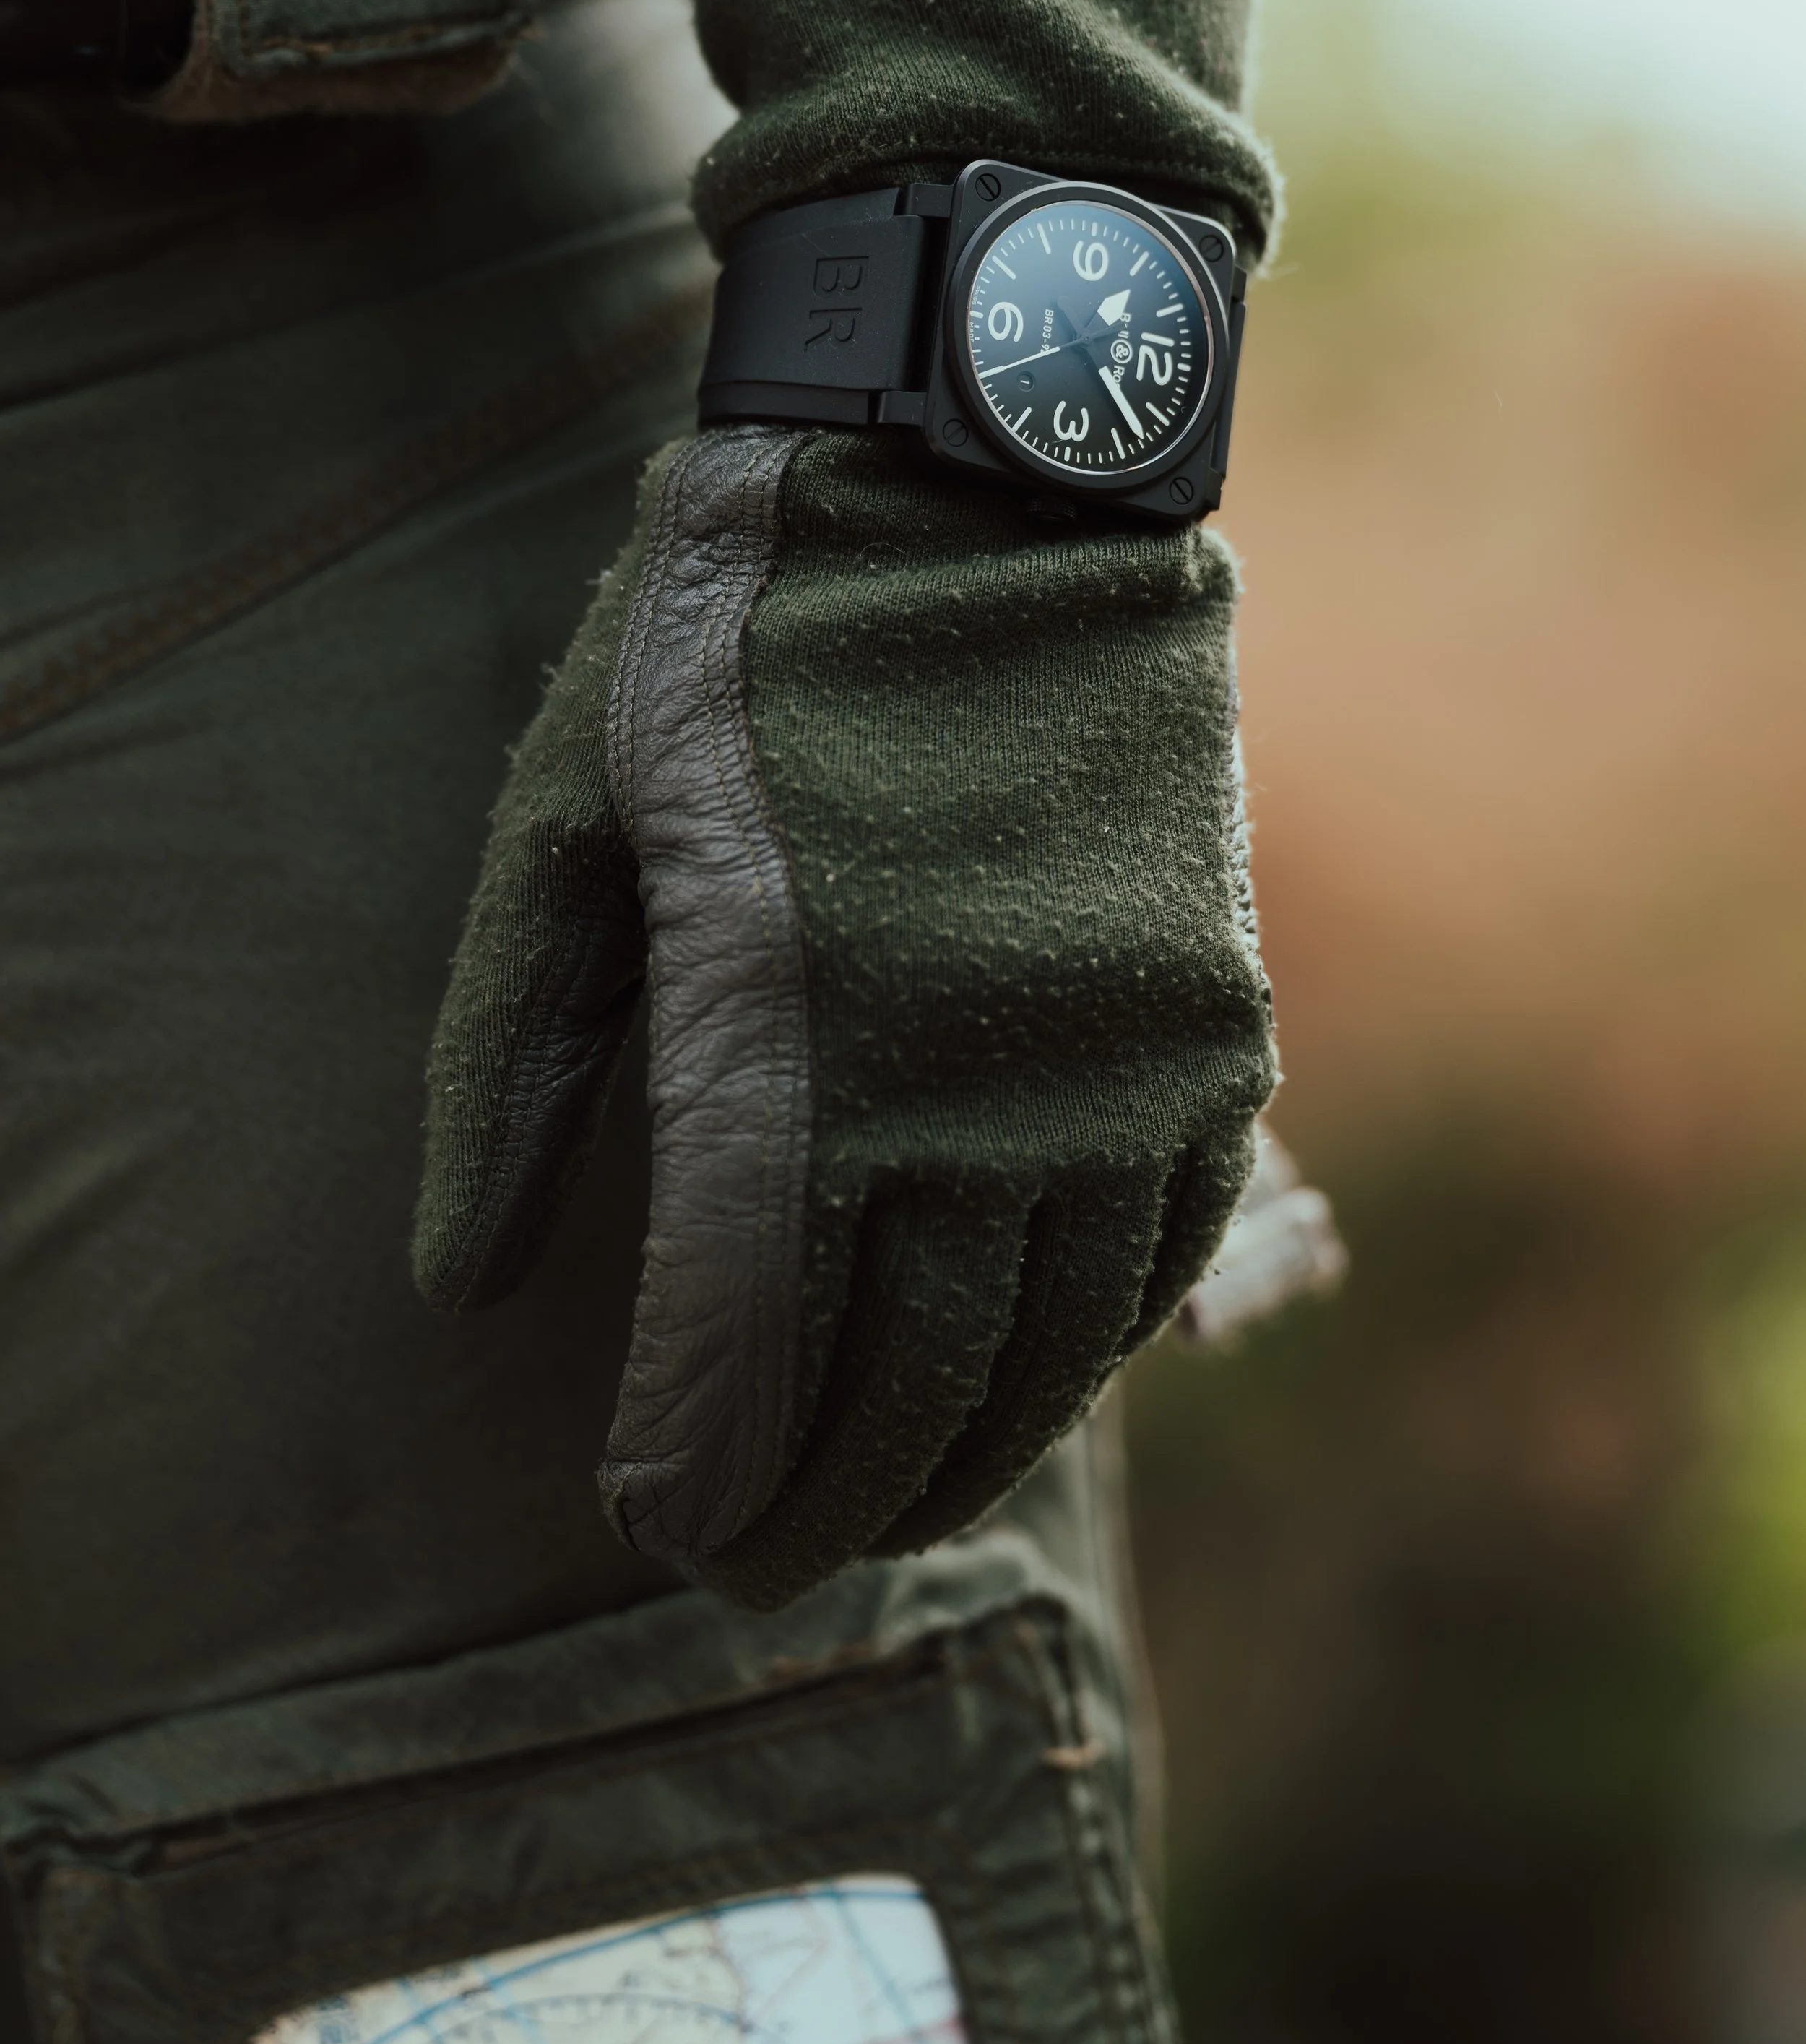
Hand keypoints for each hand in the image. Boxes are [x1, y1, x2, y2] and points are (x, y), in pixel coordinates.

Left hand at [412, 424, 1274, 1608]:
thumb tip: (462, 1285)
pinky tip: (1028, 1392)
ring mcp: (1113, 1056)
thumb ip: (514, 1062)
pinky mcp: (1206, 1020)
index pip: (737, 1331)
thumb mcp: (566, 813)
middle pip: (896, 1372)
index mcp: (786, 1022)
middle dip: (817, 1498)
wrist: (992, 474)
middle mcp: (974, 1074)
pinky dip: (1084, 1352)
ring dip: (956, 1457)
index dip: (694, 1458)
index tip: (653, 1530)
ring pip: (1037, 1343)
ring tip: (888, 1520)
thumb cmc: (741, 636)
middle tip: (755, 1569)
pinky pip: (1152, 1251)